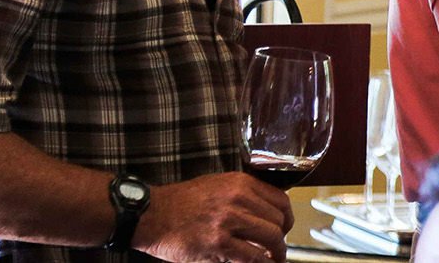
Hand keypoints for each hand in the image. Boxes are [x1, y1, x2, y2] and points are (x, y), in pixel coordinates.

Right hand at [134, 172, 293, 262]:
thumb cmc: (180, 202)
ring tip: (273, 259)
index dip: (287, 218)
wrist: (151, 214)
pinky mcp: (218, 243)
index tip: (285, 227)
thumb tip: (264, 211)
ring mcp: (228, 220)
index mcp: (239, 183)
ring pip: (271, 237)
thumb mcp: (216, 185)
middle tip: (278, 248)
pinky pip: (252, 256)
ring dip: (276, 253)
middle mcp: (238, 198)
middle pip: (278, 220)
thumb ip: (242, 195)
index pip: (280, 200)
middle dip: (282, 238)